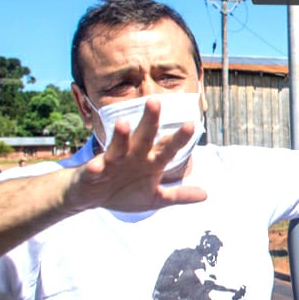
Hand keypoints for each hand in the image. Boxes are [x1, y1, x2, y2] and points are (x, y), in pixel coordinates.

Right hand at [63, 98, 207, 213]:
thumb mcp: (155, 198)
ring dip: (120, 136)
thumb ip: (178, 195)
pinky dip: (95, 167)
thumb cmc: (125, 191)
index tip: (191, 125)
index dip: (179, 138)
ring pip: (117, 146)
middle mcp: (133, 155)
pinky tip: (96, 166)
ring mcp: (112, 161)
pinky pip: (94, 169)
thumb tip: (206, 195)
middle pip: (143, 136)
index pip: (168, 147)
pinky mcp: (92, 171)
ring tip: (122, 124)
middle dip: (149, 120)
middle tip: (155, 101)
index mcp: (150, 160)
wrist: (92, 196)